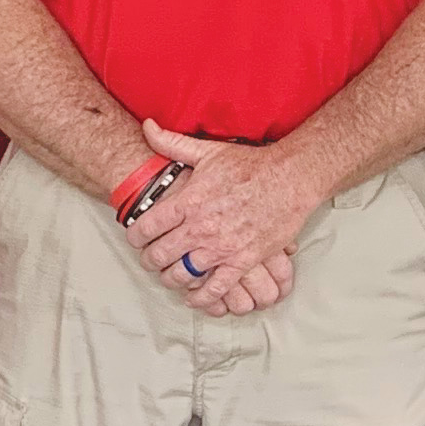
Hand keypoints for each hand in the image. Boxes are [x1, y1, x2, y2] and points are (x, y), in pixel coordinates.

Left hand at [131, 120, 319, 308]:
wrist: (290, 179)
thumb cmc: (250, 165)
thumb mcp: (208, 151)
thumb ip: (172, 143)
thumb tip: (147, 127)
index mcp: (189, 202)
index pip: (146, 227)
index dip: (134, 236)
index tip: (136, 238)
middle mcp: (200, 228)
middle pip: (159, 256)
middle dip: (149, 261)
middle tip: (150, 260)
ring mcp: (221, 248)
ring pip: (181, 276)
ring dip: (170, 279)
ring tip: (170, 275)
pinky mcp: (242, 261)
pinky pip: (215, 289)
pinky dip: (201, 298)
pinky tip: (194, 297)